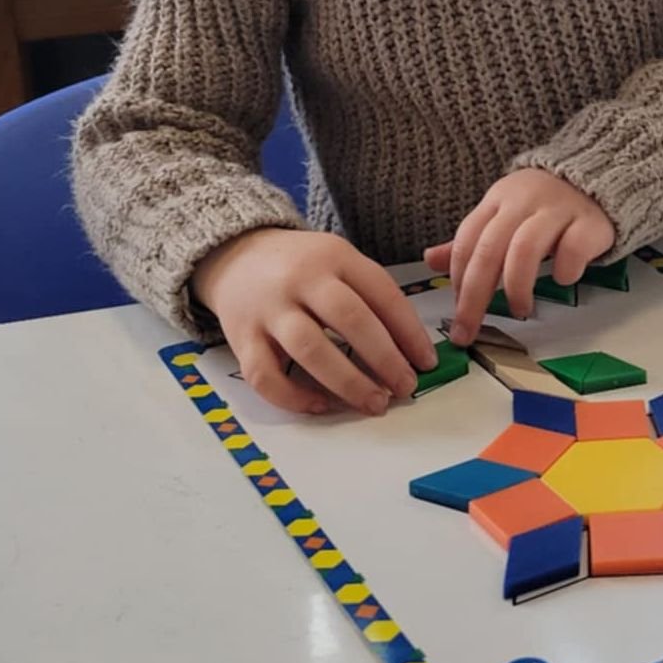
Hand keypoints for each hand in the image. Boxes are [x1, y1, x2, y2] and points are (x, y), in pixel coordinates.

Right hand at [192, 227, 437, 415]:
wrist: (235, 255)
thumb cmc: (300, 266)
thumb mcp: (338, 261)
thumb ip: (369, 295)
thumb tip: (410, 349)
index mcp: (334, 256)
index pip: (381, 293)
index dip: (409, 331)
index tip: (427, 362)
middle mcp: (301, 279)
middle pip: (350, 319)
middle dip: (385, 358)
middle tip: (406, 387)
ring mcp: (269, 308)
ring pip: (311, 349)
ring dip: (349, 382)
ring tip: (375, 403)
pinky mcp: (241, 337)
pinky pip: (266, 376)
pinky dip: (295, 397)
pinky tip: (322, 406)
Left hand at [424, 169, 614, 346]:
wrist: (594, 178)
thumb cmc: (542, 205)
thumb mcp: (502, 215)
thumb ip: (471, 242)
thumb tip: (430, 260)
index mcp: (498, 199)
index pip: (467, 240)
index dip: (458, 279)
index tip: (457, 312)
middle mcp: (523, 201)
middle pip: (490, 249)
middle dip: (474, 296)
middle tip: (469, 329)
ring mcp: (557, 209)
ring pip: (526, 248)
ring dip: (517, 287)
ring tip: (520, 310)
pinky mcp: (588, 222)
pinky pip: (572, 249)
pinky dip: (564, 270)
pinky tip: (562, 279)